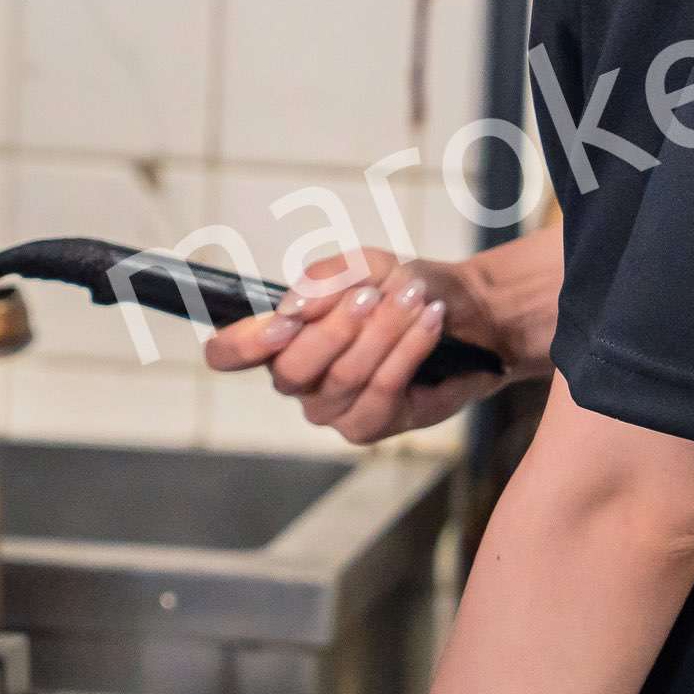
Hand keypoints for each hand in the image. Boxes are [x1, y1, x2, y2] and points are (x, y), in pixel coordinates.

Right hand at [205, 249, 512, 443]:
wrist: (466, 311)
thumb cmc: (404, 287)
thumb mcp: (368, 267)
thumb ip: (328, 279)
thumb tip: (293, 305)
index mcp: (279, 338)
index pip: (227, 354)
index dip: (241, 345)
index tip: (283, 323)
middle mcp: (296, 381)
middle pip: (290, 370)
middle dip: (335, 328)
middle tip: (373, 295)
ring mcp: (330, 409)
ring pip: (342, 377)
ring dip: (383, 331)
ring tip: (414, 298)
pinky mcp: (369, 426)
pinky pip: (382, 390)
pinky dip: (408, 349)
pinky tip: (429, 320)